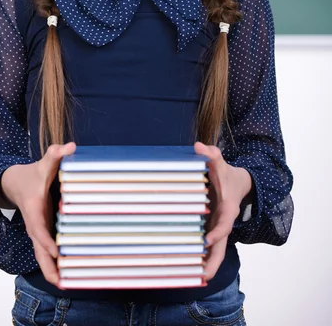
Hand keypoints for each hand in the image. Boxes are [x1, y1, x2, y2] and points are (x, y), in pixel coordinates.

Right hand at [0, 142, 75, 285]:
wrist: (14, 182)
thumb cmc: (32, 174)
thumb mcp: (44, 163)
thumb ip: (56, 154)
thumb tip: (71, 146)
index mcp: (34, 210)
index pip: (39, 229)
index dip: (47, 240)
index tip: (56, 252)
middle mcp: (34, 225)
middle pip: (40, 250)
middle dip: (49, 267)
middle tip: (61, 283)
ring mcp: (37, 232)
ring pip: (43, 256)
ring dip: (52, 270)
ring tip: (66, 285)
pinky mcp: (42, 234)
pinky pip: (47, 252)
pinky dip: (54, 264)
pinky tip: (67, 274)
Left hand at [194, 142, 251, 280]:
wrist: (239, 183)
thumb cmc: (227, 173)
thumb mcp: (220, 162)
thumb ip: (211, 154)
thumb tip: (199, 147)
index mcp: (228, 208)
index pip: (224, 224)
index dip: (217, 233)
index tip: (206, 241)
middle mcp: (224, 222)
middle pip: (221, 247)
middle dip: (213, 263)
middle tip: (203, 276)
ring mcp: (218, 228)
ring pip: (214, 251)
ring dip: (206, 265)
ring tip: (192, 279)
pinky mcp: (212, 230)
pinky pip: (207, 247)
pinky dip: (201, 258)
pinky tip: (188, 268)